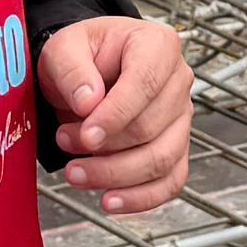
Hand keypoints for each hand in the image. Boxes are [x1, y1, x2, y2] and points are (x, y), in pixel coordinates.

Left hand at [40, 15, 192, 214]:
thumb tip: (88, 102)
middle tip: (65, 142)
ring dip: (116, 175)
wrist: (89, 70)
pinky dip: (141, 197)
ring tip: (76, 173)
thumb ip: (73, 70)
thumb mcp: (64, 47)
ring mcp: (181, 117)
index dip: (116, 115)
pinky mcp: (176, 147)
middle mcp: (178, 81)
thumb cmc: (83, 54)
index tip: (86, 135)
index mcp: (157, 46)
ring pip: (162, 159)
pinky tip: (110, 201)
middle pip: (151, 127)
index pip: (146, 83)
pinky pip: (170, 181)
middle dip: (105, 146)